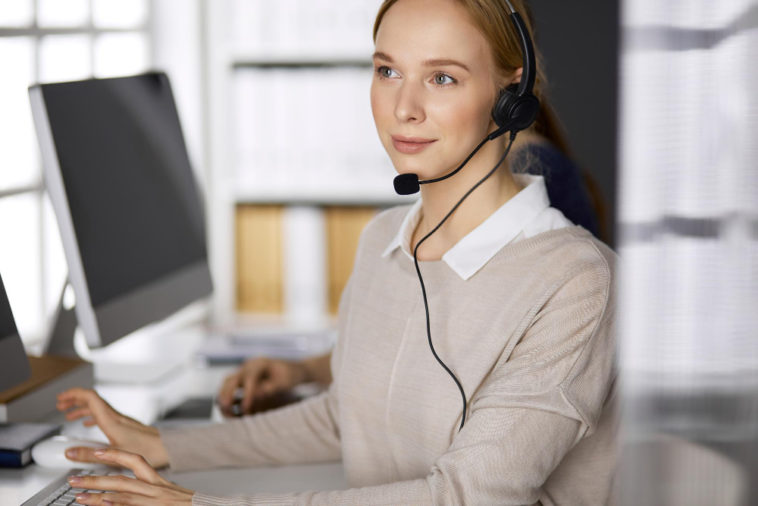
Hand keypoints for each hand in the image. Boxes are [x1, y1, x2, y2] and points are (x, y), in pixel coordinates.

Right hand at [57, 388, 168, 467]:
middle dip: (75, 400)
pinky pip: (105, 416)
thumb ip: (89, 455)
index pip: (90, 398)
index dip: (74, 394)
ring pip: (98, 408)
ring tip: (70, 416)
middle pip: (92, 400)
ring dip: (82, 409)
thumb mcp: (114, 455)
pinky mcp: (126, 427)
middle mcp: (117, 417)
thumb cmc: (149, 450)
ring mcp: (122, 421)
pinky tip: (90, 424)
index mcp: (112, 420)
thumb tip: (69, 452)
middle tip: (61, 404)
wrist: (169, 448)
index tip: (61, 397)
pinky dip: (93, 417)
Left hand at [69, 448, 192, 504]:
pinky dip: (118, 504)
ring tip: (79, 497)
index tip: (97, 451)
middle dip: (96, 477)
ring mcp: (156, 500)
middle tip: (74, 479)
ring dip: (98, 494)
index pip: (135, 461)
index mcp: (159, 482)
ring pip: (124, 492)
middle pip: (122, 477)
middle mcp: (157, 489)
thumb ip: (150, 493)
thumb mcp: (170, 497)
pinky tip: (104, 504)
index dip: (115, 454)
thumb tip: (124, 496)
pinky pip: (133, 505)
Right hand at [217, 357, 307, 415]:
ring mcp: (244, 370)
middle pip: (233, 378)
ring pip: (227, 382)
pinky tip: (227, 410)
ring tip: (224, 412)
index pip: (250, 378)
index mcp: (261, 363)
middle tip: (227, 411)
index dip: (247, 394)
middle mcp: (249, 365)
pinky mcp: (243, 377)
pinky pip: (229, 386)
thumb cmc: (291, 376)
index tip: (246, 409)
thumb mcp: (287, 381)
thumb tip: (258, 394)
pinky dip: (226, 397)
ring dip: (223, 396)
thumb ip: (273, 387)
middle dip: (228, 395)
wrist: (292, 369)